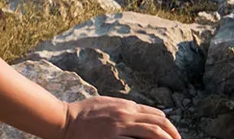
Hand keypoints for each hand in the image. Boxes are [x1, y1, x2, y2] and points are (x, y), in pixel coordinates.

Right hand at [61, 96, 180, 138]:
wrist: (64, 121)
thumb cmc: (82, 112)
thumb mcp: (104, 102)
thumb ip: (122, 106)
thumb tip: (138, 110)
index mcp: (125, 106)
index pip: (156, 114)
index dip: (168, 126)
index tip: (172, 135)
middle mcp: (125, 115)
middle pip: (159, 123)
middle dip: (173, 135)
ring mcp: (120, 127)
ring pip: (153, 133)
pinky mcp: (112, 138)